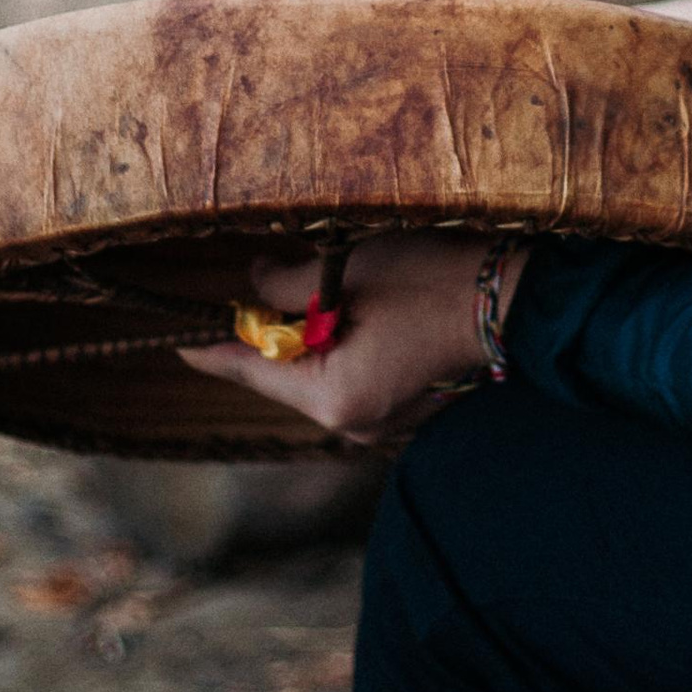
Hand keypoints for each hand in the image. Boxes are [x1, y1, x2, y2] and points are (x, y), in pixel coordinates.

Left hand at [177, 234, 523, 443]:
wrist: (516, 296)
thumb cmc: (434, 282)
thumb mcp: (349, 271)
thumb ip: (287, 284)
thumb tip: (253, 284)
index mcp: (334, 399)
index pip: (251, 371)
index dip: (211, 348)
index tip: (175, 337)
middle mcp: (353, 420)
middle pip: (283, 376)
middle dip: (264, 333)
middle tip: (240, 289)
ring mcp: (380, 415)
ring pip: (316, 373)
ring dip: (303, 334)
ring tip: (295, 288)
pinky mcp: (399, 400)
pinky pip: (346, 373)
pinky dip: (335, 342)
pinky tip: (339, 307)